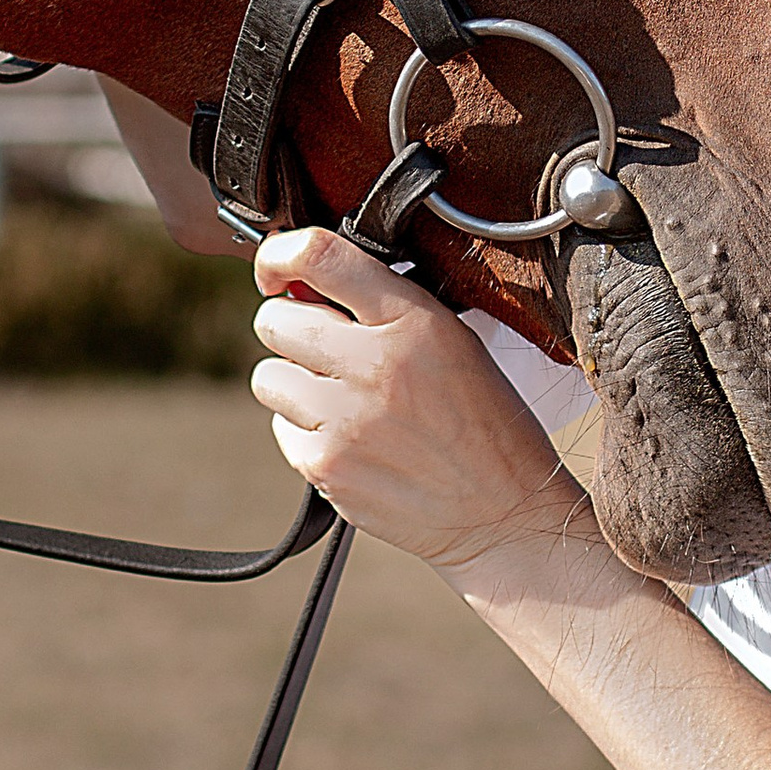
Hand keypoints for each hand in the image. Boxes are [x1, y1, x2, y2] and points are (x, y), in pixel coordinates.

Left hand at [249, 228, 583, 577]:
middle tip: (322, 349)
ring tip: (340, 399)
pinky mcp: (326, 467)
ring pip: (268, 377)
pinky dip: (306, 433)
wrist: (502, 513)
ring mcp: (345, 419)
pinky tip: (350, 440)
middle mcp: (375, 364)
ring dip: (294, 383)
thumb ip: (385, 309)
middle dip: (290, 329)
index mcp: (414, 321)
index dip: (280, 256)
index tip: (277, 270)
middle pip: (275, 320)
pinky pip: (282, 430)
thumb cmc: (486, 423)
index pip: (320, 257)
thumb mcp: (456, 342)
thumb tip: (306, 287)